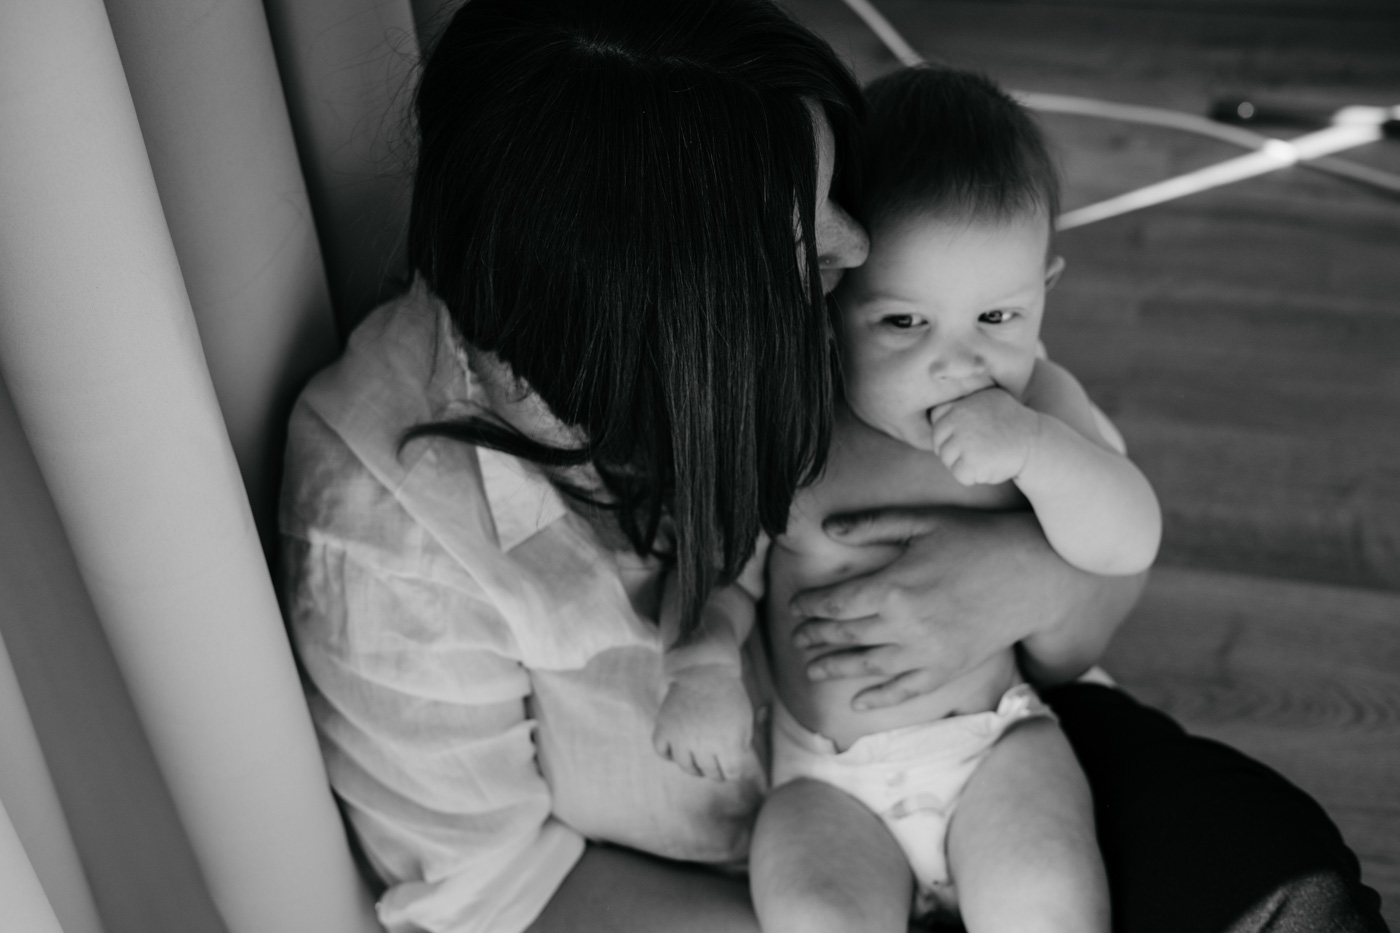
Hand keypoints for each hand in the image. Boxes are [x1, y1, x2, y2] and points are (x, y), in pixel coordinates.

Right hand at [652, 665, 753, 780]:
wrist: (704, 670)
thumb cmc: (728, 696)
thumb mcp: (745, 721)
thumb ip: (740, 746)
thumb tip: (731, 767)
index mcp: (727, 743)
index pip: (732, 774)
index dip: (734, 772)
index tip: (732, 766)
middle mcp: (703, 744)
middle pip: (710, 772)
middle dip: (717, 771)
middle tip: (717, 763)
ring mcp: (680, 738)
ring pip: (687, 767)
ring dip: (695, 768)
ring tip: (700, 760)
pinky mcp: (664, 728)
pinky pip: (662, 752)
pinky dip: (669, 754)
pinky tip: (679, 747)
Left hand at [788, 508, 1098, 709]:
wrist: (1034, 574)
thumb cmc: (976, 539)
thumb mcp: (922, 521)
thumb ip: (871, 525)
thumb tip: (826, 528)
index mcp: (892, 587)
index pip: (835, 604)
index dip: (809, 607)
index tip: (795, 607)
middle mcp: (904, 625)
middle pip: (845, 635)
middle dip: (815, 637)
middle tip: (797, 639)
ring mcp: (926, 653)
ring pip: (867, 667)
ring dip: (835, 669)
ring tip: (812, 670)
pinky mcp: (947, 669)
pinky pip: (905, 690)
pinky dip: (879, 699)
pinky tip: (858, 703)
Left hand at [929, 388, 1039, 485]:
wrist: (1037, 444)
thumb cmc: (1012, 424)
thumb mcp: (990, 399)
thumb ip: (965, 398)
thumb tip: (939, 381)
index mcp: (961, 404)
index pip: (937, 418)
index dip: (949, 430)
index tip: (969, 433)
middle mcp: (959, 418)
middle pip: (938, 442)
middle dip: (954, 450)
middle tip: (979, 449)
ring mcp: (963, 440)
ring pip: (947, 460)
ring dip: (964, 464)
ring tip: (986, 455)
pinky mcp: (970, 461)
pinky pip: (960, 476)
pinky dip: (973, 477)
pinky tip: (990, 466)